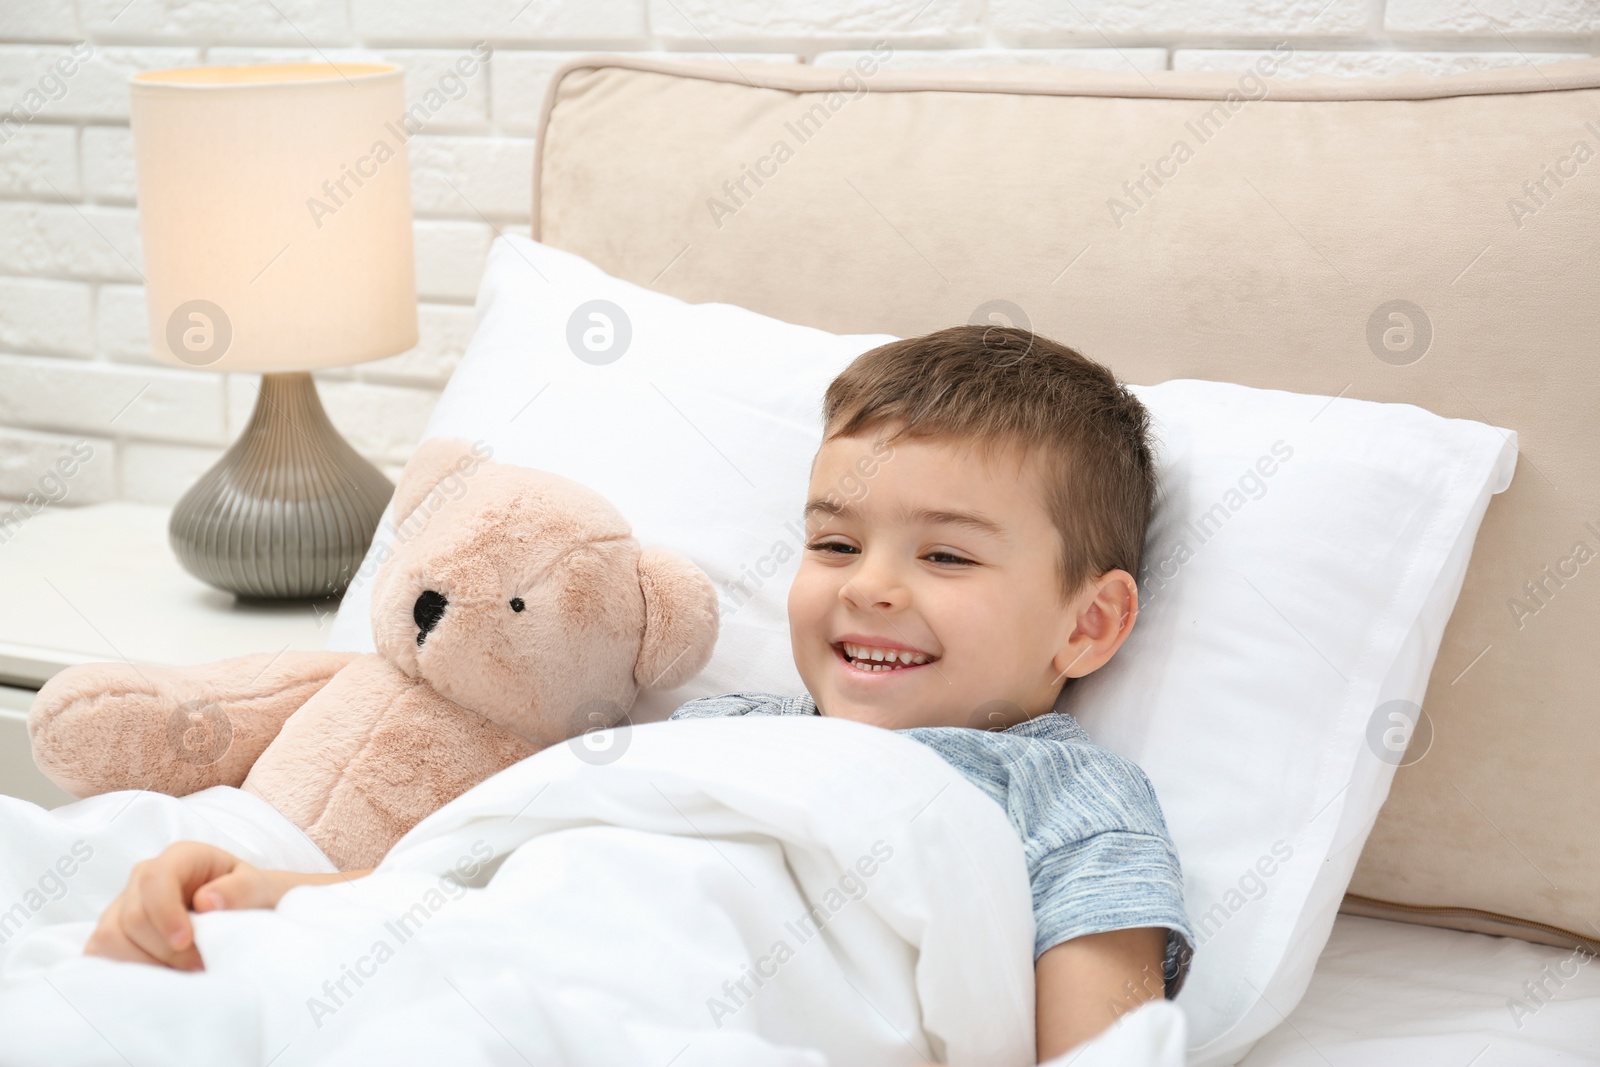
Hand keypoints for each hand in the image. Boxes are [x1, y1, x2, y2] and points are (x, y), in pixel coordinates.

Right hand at [84, 841, 355, 969]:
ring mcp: (124, 905)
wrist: (247, 916)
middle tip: (200, 965)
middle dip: (165, 950)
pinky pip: (99, 954)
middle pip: (131, 917)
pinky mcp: (114, 933)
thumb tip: (205, 901)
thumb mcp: (263, 890)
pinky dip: (124, 972)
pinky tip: (158, 976)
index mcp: (181, 858)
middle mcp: (145, 878)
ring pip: (109, 938)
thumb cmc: (255, 900)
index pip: (154, 878)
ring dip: (146, 964)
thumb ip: (243, 890)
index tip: (187, 942)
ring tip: (185, 971)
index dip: (164, 913)